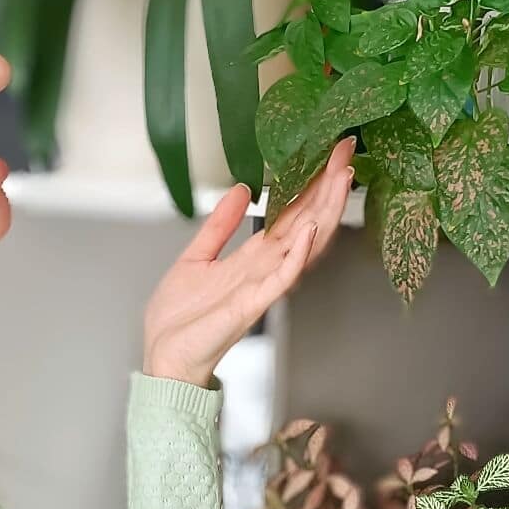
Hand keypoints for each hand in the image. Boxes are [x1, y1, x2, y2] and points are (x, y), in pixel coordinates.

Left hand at [143, 137, 355, 386]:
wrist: (163, 356)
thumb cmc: (179, 319)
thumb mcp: (195, 258)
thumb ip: (219, 226)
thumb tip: (240, 190)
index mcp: (250, 259)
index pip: (289, 215)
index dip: (309, 185)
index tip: (327, 154)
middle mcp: (263, 270)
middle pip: (305, 223)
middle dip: (326, 188)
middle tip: (346, 152)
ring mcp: (261, 288)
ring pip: (303, 245)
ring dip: (324, 213)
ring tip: (341, 179)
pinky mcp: (251, 306)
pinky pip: (281, 279)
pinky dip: (297, 256)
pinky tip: (311, 231)